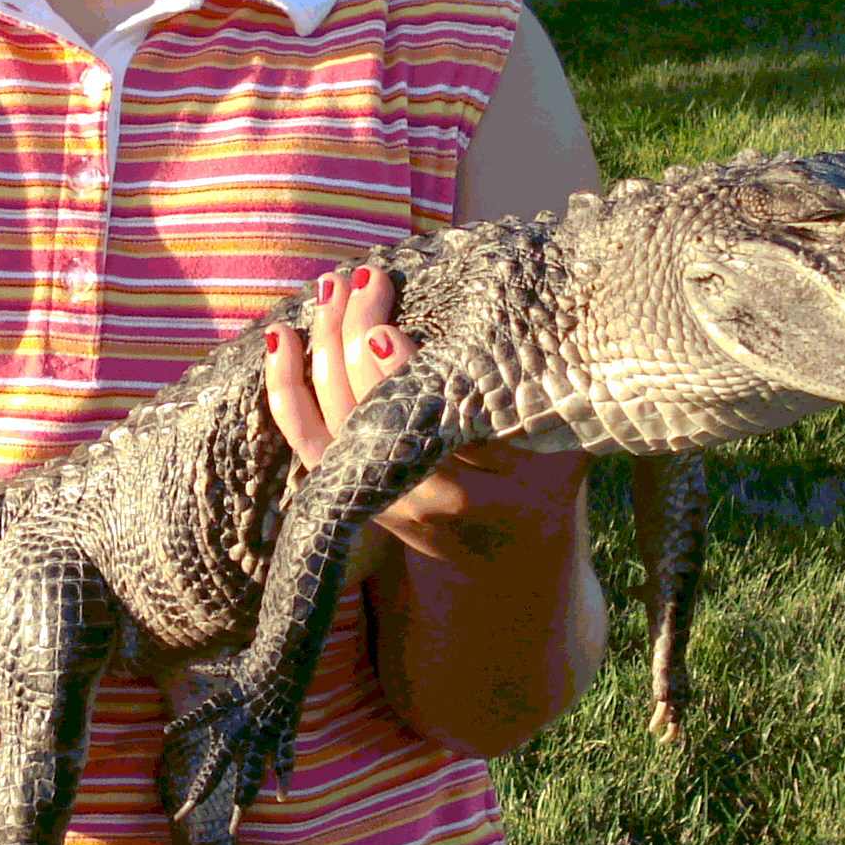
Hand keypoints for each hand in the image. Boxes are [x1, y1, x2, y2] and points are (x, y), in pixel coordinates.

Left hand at [263, 267, 567, 577]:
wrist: (506, 566)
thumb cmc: (545, 492)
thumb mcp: (563, 453)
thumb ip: (558, 398)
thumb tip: (563, 314)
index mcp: (469, 490)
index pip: (421, 425)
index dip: (396, 375)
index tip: (385, 327)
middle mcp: (412, 499)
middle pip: (364, 412)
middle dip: (354, 337)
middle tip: (365, 277)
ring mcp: (374, 497)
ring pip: (325, 422)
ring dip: (320, 348)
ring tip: (330, 287)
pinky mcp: (349, 489)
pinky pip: (302, 440)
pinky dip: (285, 389)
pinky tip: (281, 339)